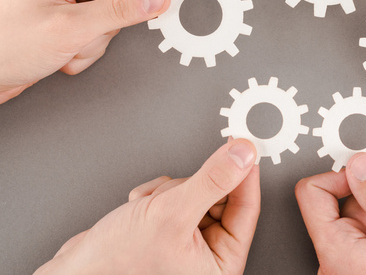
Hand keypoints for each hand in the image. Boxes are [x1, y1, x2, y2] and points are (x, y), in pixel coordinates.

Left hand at [0, 0, 169, 103]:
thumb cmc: (7, 46)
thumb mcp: (71, 28)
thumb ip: (120, 11)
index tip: (155, 12)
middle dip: (102, 27)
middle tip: (79, 36)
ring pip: (110, 20)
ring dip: (92, 42)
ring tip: (66, 46)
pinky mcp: (68, 18)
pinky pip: (98, 33)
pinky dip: (85, 49)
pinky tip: (62, 52)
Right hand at [35, 138, 259, 273]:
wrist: (73, 271)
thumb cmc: (115, 265)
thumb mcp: (173, 213)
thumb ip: (213, 181)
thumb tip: (243, 155)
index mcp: (221, 266)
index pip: (248, 208)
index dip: (245, 174)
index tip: (245, 147)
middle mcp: (208, 259)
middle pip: (221, 197)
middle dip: (193, 188)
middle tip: (176, 191)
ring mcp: (188, 244)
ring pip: (197, 192)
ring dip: (170, 192)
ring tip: (151, 208)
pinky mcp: (170, 231)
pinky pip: (177, 196)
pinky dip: (157, 196)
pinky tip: (141, 208)